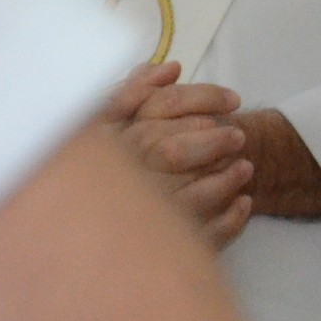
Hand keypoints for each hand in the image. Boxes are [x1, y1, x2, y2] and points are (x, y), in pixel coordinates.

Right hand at [105, 63, 253, 248]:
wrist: (73, 236)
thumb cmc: (101, 164)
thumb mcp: (104, 123)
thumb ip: (132, 93)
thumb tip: (172, 69)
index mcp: (105, 142)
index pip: (157, 111)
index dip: (200, 101)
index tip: (234, 100)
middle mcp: (115, 179)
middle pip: (169, 152)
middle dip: (211, 143)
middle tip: (240, 136)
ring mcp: (133, 219)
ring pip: (184, 200)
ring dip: (223, 182)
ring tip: (247, 169)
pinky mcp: (154, 251)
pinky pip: (197, 238)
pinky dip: (226, 221)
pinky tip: (243, 204)